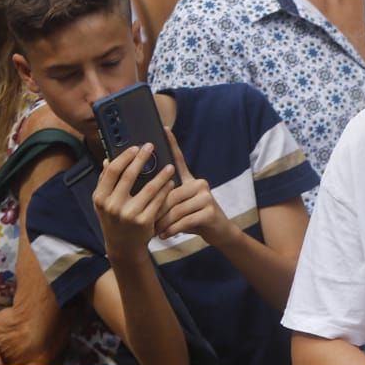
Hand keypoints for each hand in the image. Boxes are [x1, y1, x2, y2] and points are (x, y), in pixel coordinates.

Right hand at [92, 143, 175, 257]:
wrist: (123, 246)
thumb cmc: (113, 219)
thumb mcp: (104, 203)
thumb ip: (105, 182)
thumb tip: (107, 159)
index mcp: (101, 198)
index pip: (112, 171)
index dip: (125, 157)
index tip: (135, 147)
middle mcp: (113, 206)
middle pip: (130, 175)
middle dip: (142, 158)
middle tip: (151, 146)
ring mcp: (129, 214)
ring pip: (149, 188)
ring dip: (161, 174)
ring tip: (169, 166)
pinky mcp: (144, 221)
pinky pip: (158, 201)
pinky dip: (165, 190)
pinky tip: (170, 182)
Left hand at [154, 128, 232, 243]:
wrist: (219, 232)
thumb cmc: (194, 218)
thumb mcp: (180, 205)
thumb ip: (167, 197)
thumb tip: (145, 193)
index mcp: (191, 180)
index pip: (179, 159)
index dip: (172, 143)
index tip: (164, 129)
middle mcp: (200, 184)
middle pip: (170, 194)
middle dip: (157, 210)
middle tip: (148, 221)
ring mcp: (206, 196)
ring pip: (175, 209)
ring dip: (163, 223)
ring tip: (156, 231)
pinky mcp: (210, 211)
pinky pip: (183, 220)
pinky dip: (172, 230)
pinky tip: (166, 235)